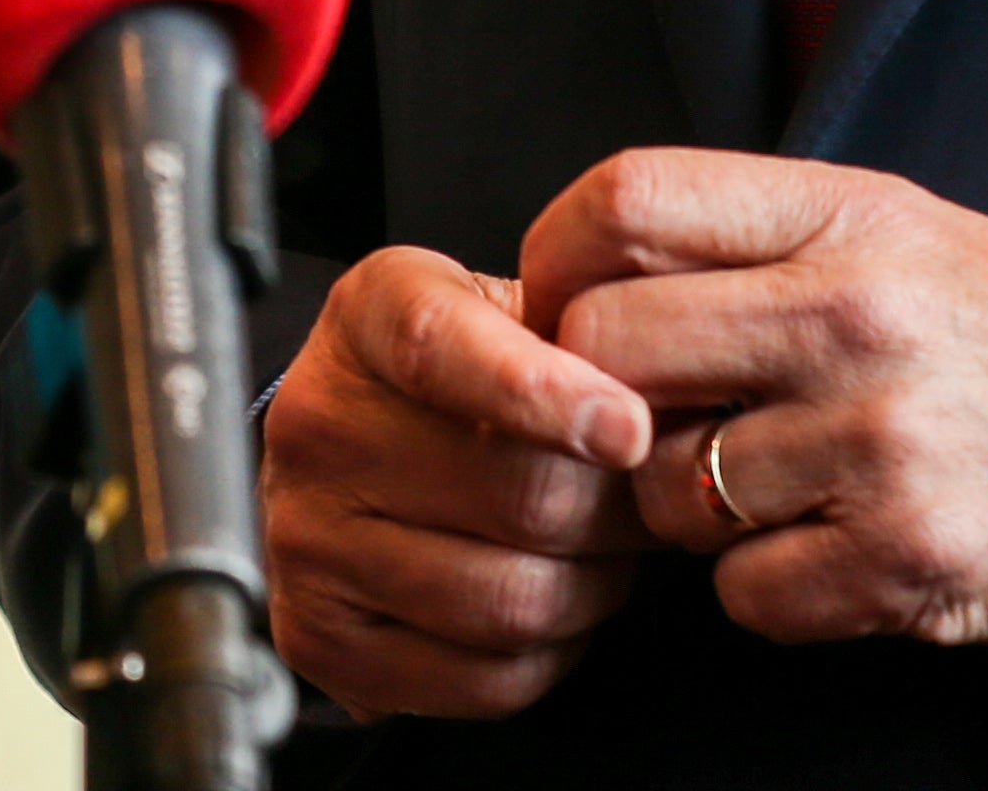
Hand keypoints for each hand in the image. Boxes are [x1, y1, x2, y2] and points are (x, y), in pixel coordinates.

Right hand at [260, 245, 660, 718]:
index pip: (442, 348)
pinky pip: (485, 681)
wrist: (350, 443)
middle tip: (645, 499)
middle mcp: (320, 427)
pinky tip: (550, 600)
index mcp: (371, 317)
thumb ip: (584, 329)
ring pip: (512, 601)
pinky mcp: (323, 642)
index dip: (546, 394)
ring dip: (593, 587)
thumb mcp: (511, 305)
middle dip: (616, 510)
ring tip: (601, 550)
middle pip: (519, 498)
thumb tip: (679, 393)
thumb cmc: (460, 369)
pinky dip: (550, 654)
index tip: (629, 430)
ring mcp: (309, 543)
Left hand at [519, 150, 987, 659]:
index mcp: (852, 218)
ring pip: (664, 491)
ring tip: (780, 489)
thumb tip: (588, 280)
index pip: (629, 196)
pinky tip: (833, 551)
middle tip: (658, 423)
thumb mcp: (906, 234)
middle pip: (606, 347)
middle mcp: (856, 317)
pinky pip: (742, 597)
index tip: (557, 305)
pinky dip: (769, 591)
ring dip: (697, 510)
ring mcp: (879, 443)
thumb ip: (761, 242)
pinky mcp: (903, 562)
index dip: (556, 256)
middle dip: (604, 404)